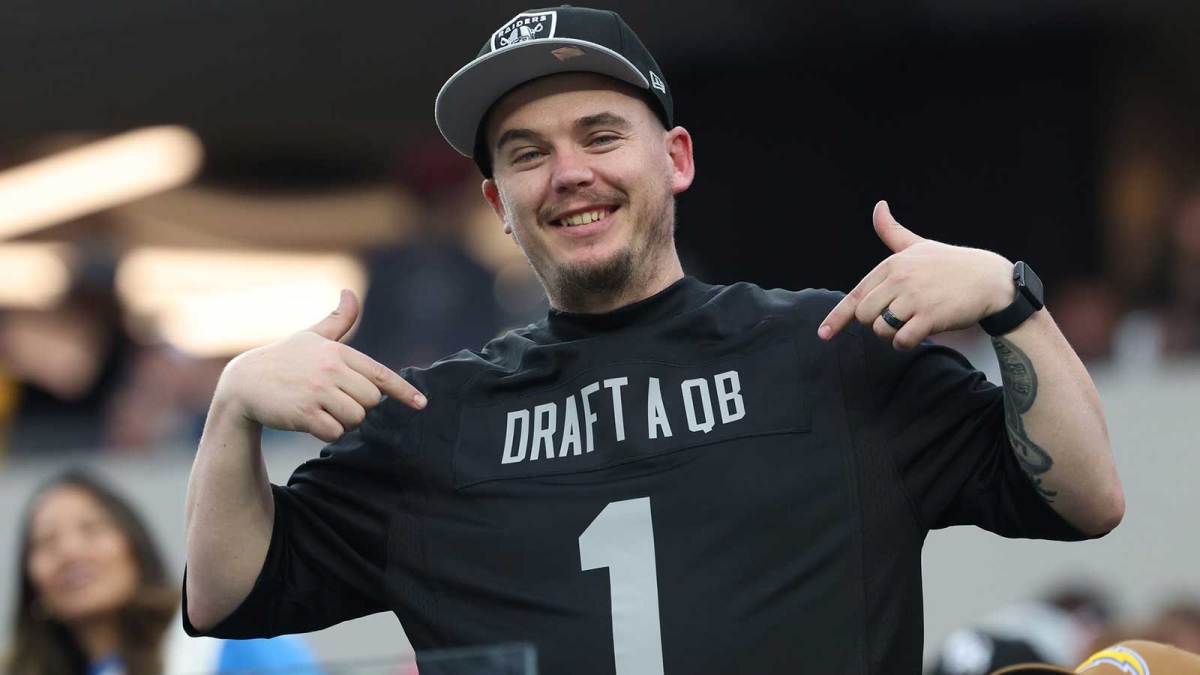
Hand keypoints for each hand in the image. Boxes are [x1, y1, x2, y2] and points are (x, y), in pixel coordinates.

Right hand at [215, 290, 426, 441]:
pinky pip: (335, 432)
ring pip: (355, 419)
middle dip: (358, 407)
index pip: (380, 374)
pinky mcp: (304, 413)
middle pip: (371, 401)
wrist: (244, 383)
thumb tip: (350, 292)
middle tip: (334, 400)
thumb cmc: (283, 358)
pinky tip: (310, 421)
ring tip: (321, 409)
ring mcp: (317, 391)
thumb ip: (338, 320)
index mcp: (337, 352)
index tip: (422, 404)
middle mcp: (330, 369)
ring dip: (342, 421)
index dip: (403, 391)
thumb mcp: (311, 336)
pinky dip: (326, 432)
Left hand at [818, 201, 1014, 349]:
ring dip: (893, 334)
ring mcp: (914, 298)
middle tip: (899, 316)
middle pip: (865, 316)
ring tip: (912, 322)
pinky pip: (901, 340)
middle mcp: (899, 279)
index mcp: (892, 264)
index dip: (837, 318)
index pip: (855, 295)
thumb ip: (891, 231)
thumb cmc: (952, 264)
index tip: (824, 334)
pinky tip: (917, 334)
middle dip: (877, 322)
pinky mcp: (930, 316)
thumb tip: (878, 206)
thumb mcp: (918, 245)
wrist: (990, 280)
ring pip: (881, 329)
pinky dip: (905, 343)